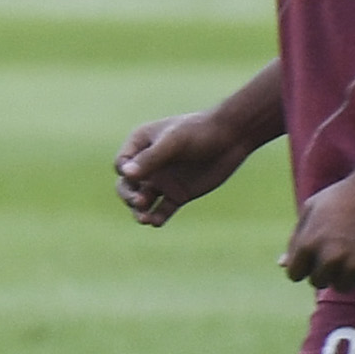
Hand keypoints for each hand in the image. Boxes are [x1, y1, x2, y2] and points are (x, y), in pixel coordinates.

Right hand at [116, 109, 251, 226]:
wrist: (232, 138)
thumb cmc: (199, 131)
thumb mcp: (173, 142)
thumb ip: (150, 158)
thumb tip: (125, 174)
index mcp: (140, 146)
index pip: (122, 164)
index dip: (125, 173)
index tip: (133, 176)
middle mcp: (149, 165)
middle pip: (127, 186)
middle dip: (128, 195)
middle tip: (139, 202)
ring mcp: (163, 181)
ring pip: (143, 201)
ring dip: (139, 211)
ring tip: (144, 219)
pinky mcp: (178, 194)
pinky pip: (162, 210)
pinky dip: (157, 217)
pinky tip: (157, 222)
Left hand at [284, 168, 354, 289]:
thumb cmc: (341, 197)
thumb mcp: (311, 210)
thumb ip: (295, 240)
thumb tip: (282, 265)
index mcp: (308, 243)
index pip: (294, 274)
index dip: (303, 266)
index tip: (313, 256)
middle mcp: (329, 257)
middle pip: (317, 282)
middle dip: (322, 270)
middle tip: (336, 251)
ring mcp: (352, 264)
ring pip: (341, 286)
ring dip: (344, 275)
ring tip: (350, 254)